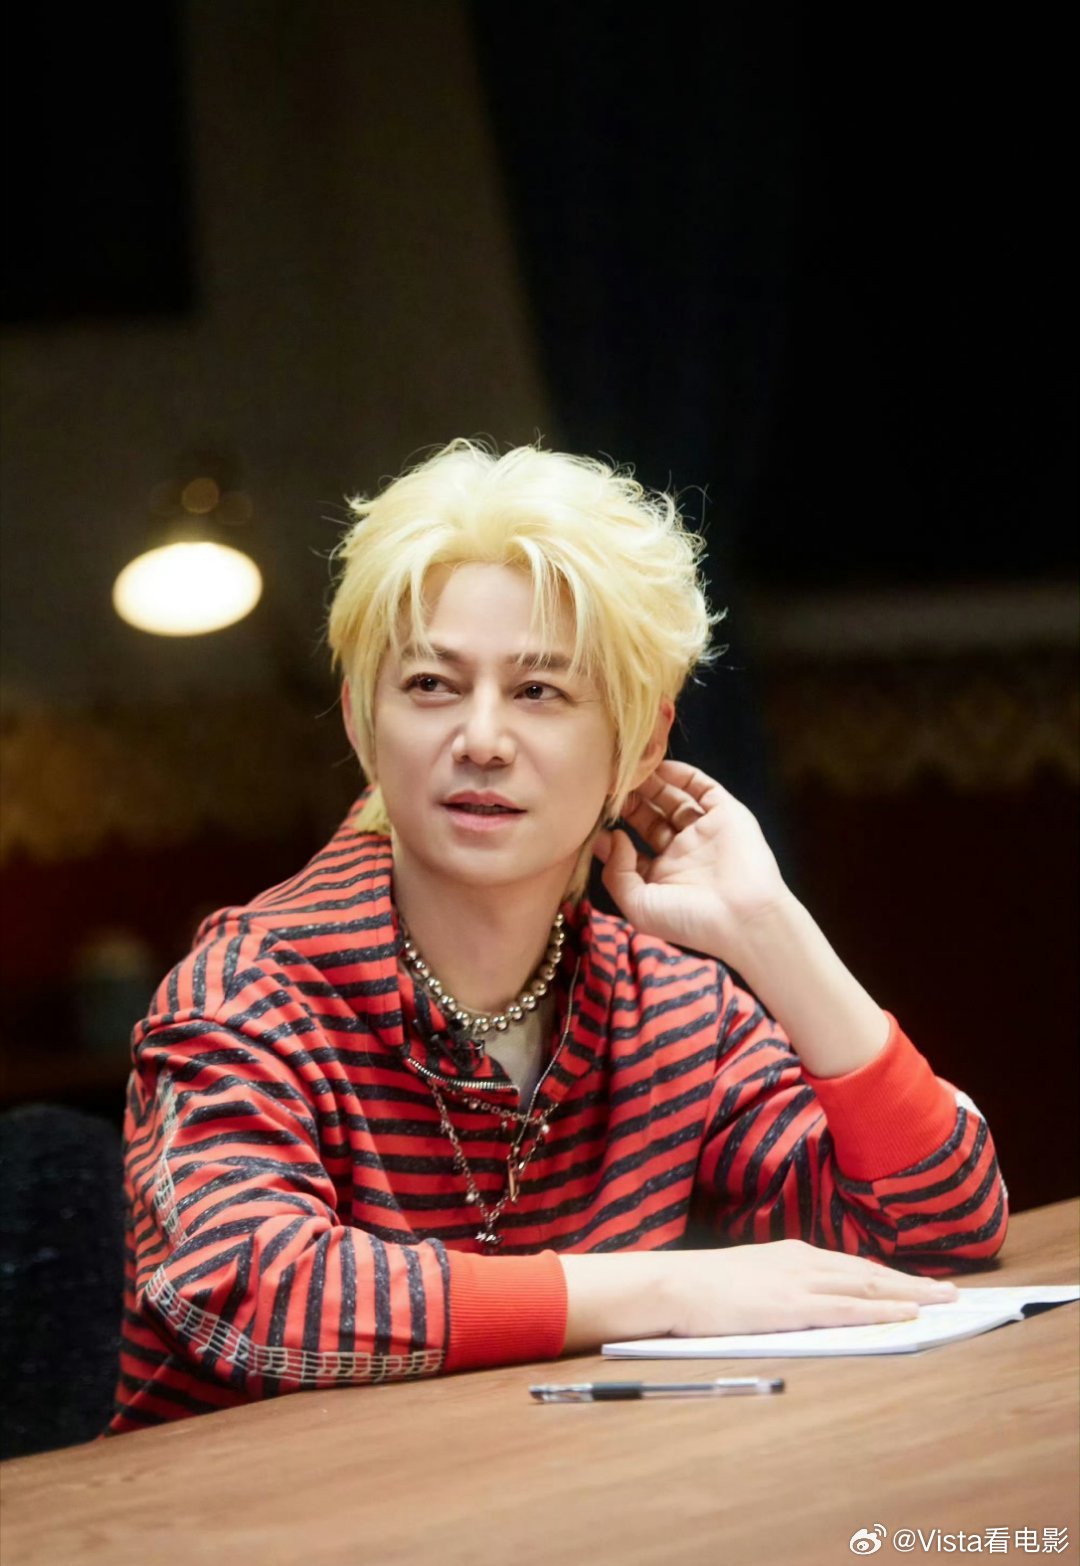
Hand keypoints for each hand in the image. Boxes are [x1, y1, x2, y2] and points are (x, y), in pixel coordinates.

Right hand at [560, 1244, 957, 1351]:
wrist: (673, 1284)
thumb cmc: (705, 1288)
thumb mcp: (752, 1279)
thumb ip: (783, 1286)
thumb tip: (808, 1304)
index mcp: (794, 1255)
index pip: (854, 1266)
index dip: (891, 1277)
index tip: (920, 1284)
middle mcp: (804, 1262)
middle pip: (871, 1272)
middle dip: (914, 1282)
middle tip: (952, 1292)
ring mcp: (799, 1282)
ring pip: (868, 1286)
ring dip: (910, 1293)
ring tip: (944, 1302)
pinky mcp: (792, 1305)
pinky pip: (847, 1307)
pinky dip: (880, 1309)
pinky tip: (905, 1313)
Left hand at [593, 759, 789, 966]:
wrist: (744, 917)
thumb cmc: (690, 921)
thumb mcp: (639, 906)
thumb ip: (616, 873)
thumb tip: (610, 838)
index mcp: (661, 877)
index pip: (630, 847)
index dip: (610, 829)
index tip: (589, 814)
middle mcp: (682, 852)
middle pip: (648, 818)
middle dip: (628, 802)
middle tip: (607, 784)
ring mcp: (704, 832)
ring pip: (673, 799)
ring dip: (651, 784)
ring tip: (628, 769)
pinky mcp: (726, 814)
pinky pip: (702, 787)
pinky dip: (681, 774)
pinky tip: (659, 766)